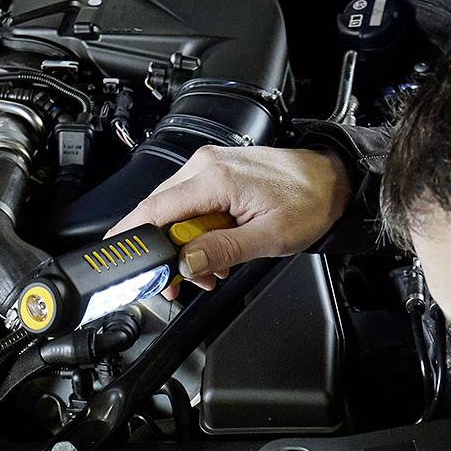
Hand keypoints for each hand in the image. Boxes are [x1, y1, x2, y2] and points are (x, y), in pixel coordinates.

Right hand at [106, 146, 350, 293]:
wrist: (331, 180)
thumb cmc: (309, 202)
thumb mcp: (268, 238)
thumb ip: (222, 250)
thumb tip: (186, 262)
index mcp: (215, 178)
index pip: (156, 210)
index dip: (132, 237)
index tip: (119, 259)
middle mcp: (205, 166)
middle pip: (159, 213)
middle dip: (164, 253)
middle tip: (177, 284)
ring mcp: (209, 167)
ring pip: (173, 212)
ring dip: (183, 247)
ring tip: (207, 272)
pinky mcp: (216, 173)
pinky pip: (190, 205)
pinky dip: (195, 233)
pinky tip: (213, 252)